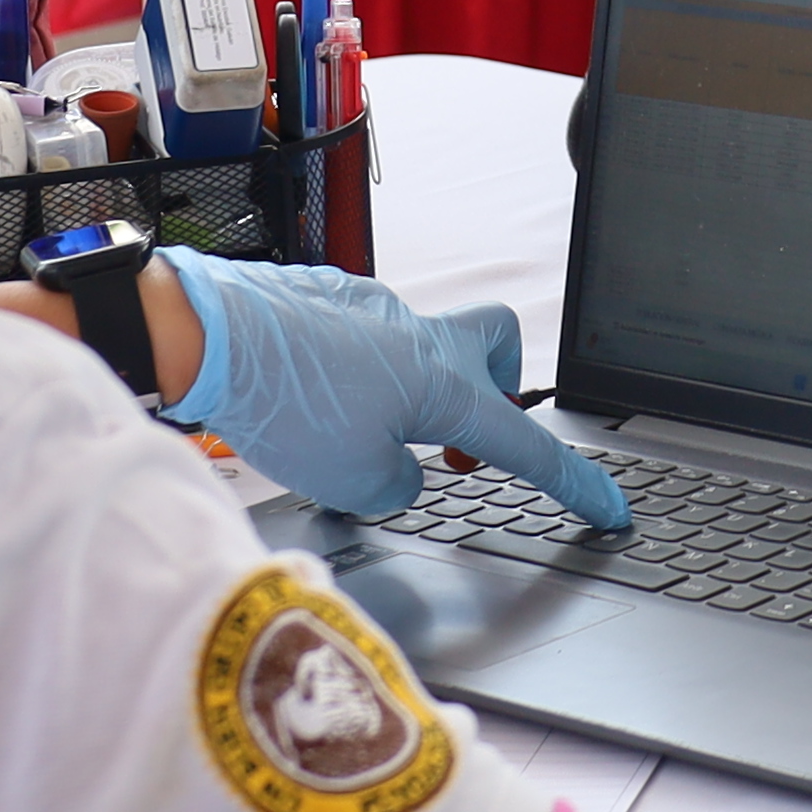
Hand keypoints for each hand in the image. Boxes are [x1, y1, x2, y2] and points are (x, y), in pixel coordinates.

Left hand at [167, 255, 632, 530]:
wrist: (202, 335)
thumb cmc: (277, 404)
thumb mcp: (351, 480)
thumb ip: (395, 484)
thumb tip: (394, 469)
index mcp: (441, 383)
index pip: (524, 442)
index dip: (572, 482)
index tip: (609, 508)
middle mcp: (416, 335)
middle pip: (495, 345)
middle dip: (496, 390)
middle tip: (461, 441)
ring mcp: (370, 310)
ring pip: (421, 346)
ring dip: (408, 395)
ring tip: (361, 437)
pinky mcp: (323, 303)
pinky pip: (364, 339)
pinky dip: (355, 378)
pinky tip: (306, 407)